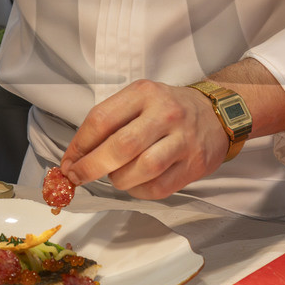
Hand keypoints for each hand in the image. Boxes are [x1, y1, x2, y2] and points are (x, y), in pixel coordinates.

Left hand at [60, 79, 227, 199]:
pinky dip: (139, 190)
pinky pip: (158, 187)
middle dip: (92, 167)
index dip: (79, 145)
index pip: (102, 119)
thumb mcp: (140, 99)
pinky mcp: (194, 165)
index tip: (68, 161)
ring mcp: (183, 140)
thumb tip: (76, 157)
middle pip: (121, 146)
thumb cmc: (167, 109)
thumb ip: (110, 122)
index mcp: (144, 93)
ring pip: (141, 169)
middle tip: (77, 177)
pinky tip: (135, 183)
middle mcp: (165, 114)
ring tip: (115, 176)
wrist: (216, 114)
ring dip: (118, 179)